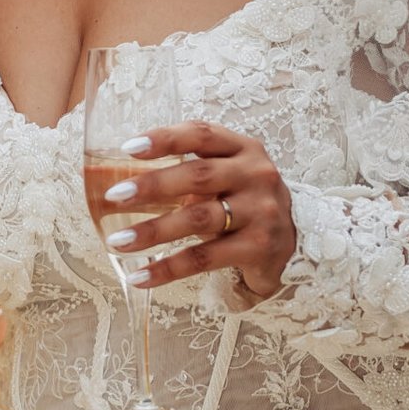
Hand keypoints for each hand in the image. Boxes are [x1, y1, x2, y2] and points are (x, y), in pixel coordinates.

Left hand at [99, 123, 296, 300]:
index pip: (202, 134)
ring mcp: (261, 211)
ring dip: (153, 231)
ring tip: (119, 242)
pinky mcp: (259, 247)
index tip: (129, 148)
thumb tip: (123, 181)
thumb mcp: (227, 174)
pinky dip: (168, 268)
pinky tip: (141, 276)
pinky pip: (205, 258)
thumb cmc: (245, 200)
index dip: (165, 138)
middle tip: (115, 197)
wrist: (293, 239)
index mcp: (243, 148)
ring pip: (199, 218)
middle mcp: (256, 174)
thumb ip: (189, 169)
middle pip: (199, 175)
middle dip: (153, 185)